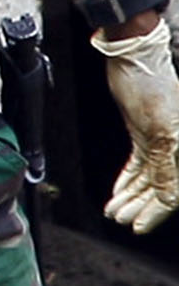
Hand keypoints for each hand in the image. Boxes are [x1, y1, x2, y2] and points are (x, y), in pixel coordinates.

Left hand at [100, 20, 178, 231]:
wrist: (134, 60)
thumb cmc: (152, 86)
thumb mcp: (162, 131)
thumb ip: (167, 166)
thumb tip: (168, 198)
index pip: (174, 192)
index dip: (156, 212)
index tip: (137, 226)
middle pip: (161, 189)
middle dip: (139, 207)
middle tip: (120, 219)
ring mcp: (163, 143)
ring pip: (149, 180)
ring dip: (131, 197)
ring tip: (114, 211)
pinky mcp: (147, 136)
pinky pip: (140, 166)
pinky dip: (128, 181)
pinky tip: (118, 194)